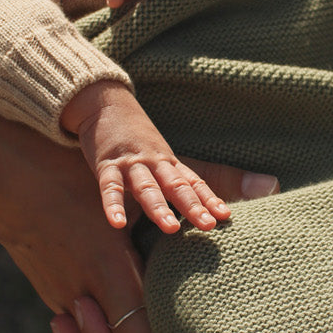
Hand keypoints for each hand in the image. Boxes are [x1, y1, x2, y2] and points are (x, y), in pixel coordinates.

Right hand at [62, 80, 230, 232]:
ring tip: (171, 229)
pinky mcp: (107, 164)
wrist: (106, 104)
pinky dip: (113, 204)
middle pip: (177, 186)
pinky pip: (110, 186)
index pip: (193, 183)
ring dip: (159, 208)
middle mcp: (155, 162)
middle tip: (208, 225)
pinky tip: (117, 223)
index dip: (209, 199)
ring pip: (147, 187)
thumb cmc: (135, 137)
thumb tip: (195, 204)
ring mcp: (131, 163)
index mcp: (169, 163)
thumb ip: (173, 180)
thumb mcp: (159, 156)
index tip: (225, 216)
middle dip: (193, 206)